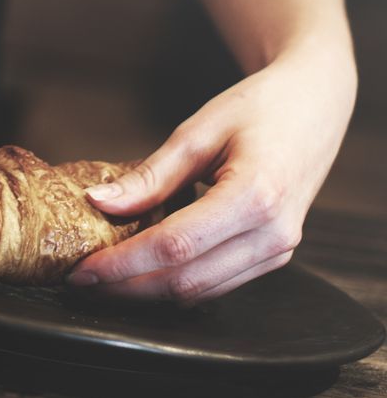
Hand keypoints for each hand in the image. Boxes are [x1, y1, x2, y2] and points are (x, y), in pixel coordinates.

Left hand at [65, 50, 356, 303]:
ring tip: (104, 280)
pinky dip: (176, 283)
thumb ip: (150, 175)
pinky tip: (142, 271)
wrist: (314, 105)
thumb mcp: (197, 131)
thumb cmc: (259, 108)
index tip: (82, 270)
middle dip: (127, 287)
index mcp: (255, 195)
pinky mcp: (274, 255)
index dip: (122, 264)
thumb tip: (98, 202)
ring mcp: (278, 250)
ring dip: (148, 292)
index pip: (174, 246)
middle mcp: (273, 233)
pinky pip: (218, 283)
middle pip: (185, 280)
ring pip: (201, 291)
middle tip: (82, 281)